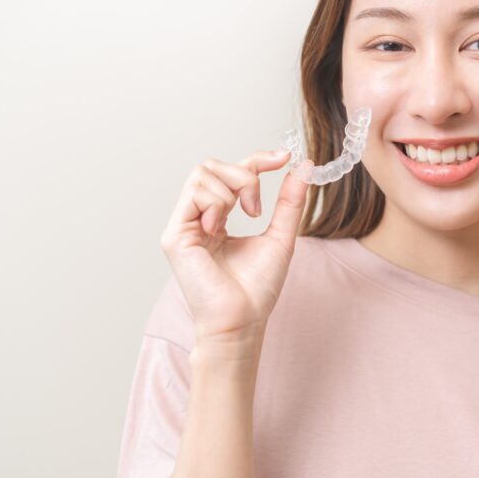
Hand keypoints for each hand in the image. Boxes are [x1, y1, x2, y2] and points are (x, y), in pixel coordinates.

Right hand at [159, 149, 311, 344]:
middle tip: (258, 207)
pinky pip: (195, 194)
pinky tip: (220, 227)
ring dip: (232, 188)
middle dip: (244, 174)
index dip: (257, 159)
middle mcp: (198, 218)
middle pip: (212, 166)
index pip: (232, 173)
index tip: (284, 158)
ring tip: (243, 217)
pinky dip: (216, 202)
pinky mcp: (174, 235)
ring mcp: (184, 225)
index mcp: (219, 218)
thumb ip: (290, 201)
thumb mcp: (281, 235)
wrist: (243, 319)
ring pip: (202, 173)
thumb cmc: (257, 288)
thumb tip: (304, 167)